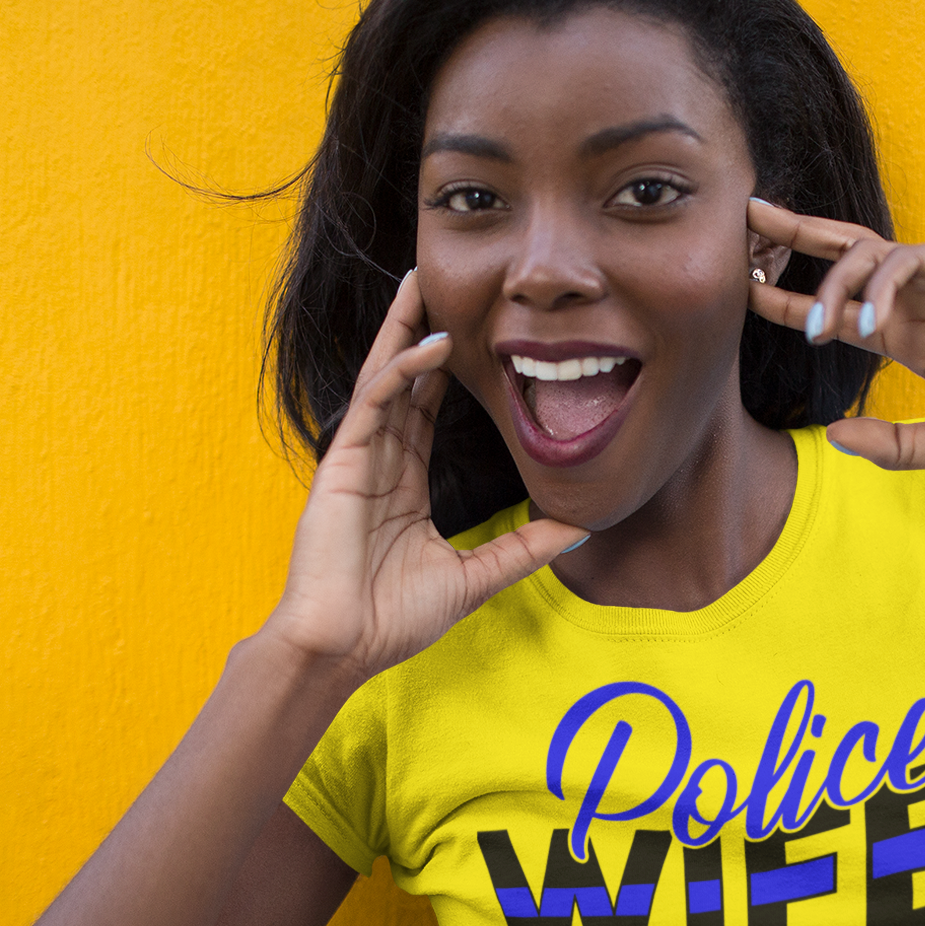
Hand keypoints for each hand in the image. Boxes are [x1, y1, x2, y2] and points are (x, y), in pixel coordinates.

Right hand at [264, 272, 584, 675]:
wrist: (343, 647)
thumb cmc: (392, 619)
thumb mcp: (474, 578)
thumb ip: (523, 549)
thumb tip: (581, 529)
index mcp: (402, 482)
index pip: (425, 409)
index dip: (443, 369)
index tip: (469, 331)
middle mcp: (378, 461)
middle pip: (402, 379)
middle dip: (418, 329)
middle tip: (438, 278)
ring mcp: (357, 458)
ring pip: (384, 376)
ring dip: (403, 329)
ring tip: (422, 282)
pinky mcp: (342, 463)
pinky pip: (374, 402)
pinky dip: (400, 370)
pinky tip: (429, 345)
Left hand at [747, 198, 924, 467]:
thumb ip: (892, 445)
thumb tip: (835, 437)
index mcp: (911, 334)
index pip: (838, 309)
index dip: (790, 300)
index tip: (746, 296)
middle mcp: (920, 299)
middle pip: (843, 255)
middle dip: (792, 237)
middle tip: (744, 221)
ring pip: (867, 254)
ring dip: (830, 283)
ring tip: (813, 324)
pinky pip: (907, 258)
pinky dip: (879, 284)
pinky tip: (866, 321)